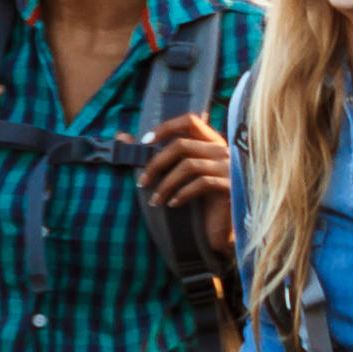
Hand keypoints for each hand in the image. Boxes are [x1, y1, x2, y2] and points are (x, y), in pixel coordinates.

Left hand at [140, 111, 234, 254]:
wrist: (222, 231)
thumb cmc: (197, 200)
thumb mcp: (178, 175)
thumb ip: (154, 154)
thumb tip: (121, 137)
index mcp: (211, 141)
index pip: (190, 120)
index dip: (166, 127)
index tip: (144, 142)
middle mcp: (223, 150)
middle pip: (182, 144)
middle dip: (156, 163)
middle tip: (141, 182)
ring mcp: (230, 167)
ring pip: (189, 165)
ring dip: (165, 184)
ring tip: (154, 200)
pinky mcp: (231, 186)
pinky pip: (201, 183)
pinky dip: (182, 194)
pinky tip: (172, 204)